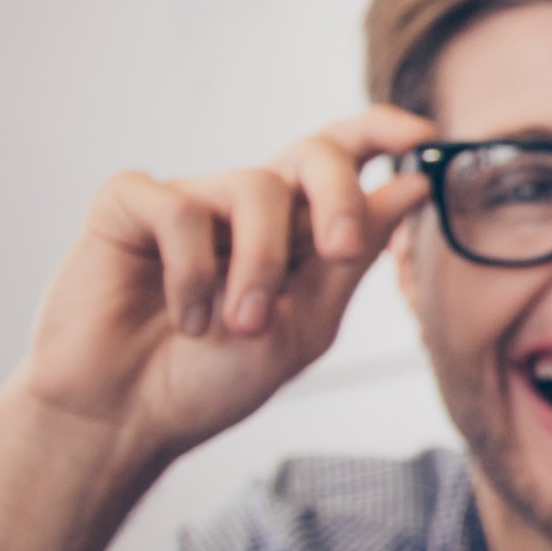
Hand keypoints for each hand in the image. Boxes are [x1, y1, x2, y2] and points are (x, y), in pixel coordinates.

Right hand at [8, 108, 435, 477]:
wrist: (127, 418)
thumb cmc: (210, 380)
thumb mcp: (305, 324)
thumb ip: (355, 256)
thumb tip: (411, 188)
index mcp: (294, 229)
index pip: (342, 158)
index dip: (382, 132)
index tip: (424, 137)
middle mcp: (243, 206)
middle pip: (311, 152)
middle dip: (338, 195)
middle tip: (339, 250)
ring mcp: (188, 200)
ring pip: (253, 187)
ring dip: (260, 264)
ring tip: (240, 325)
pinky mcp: (128, 205)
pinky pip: (178, 207)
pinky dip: (188, 270)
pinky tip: (181, 315)